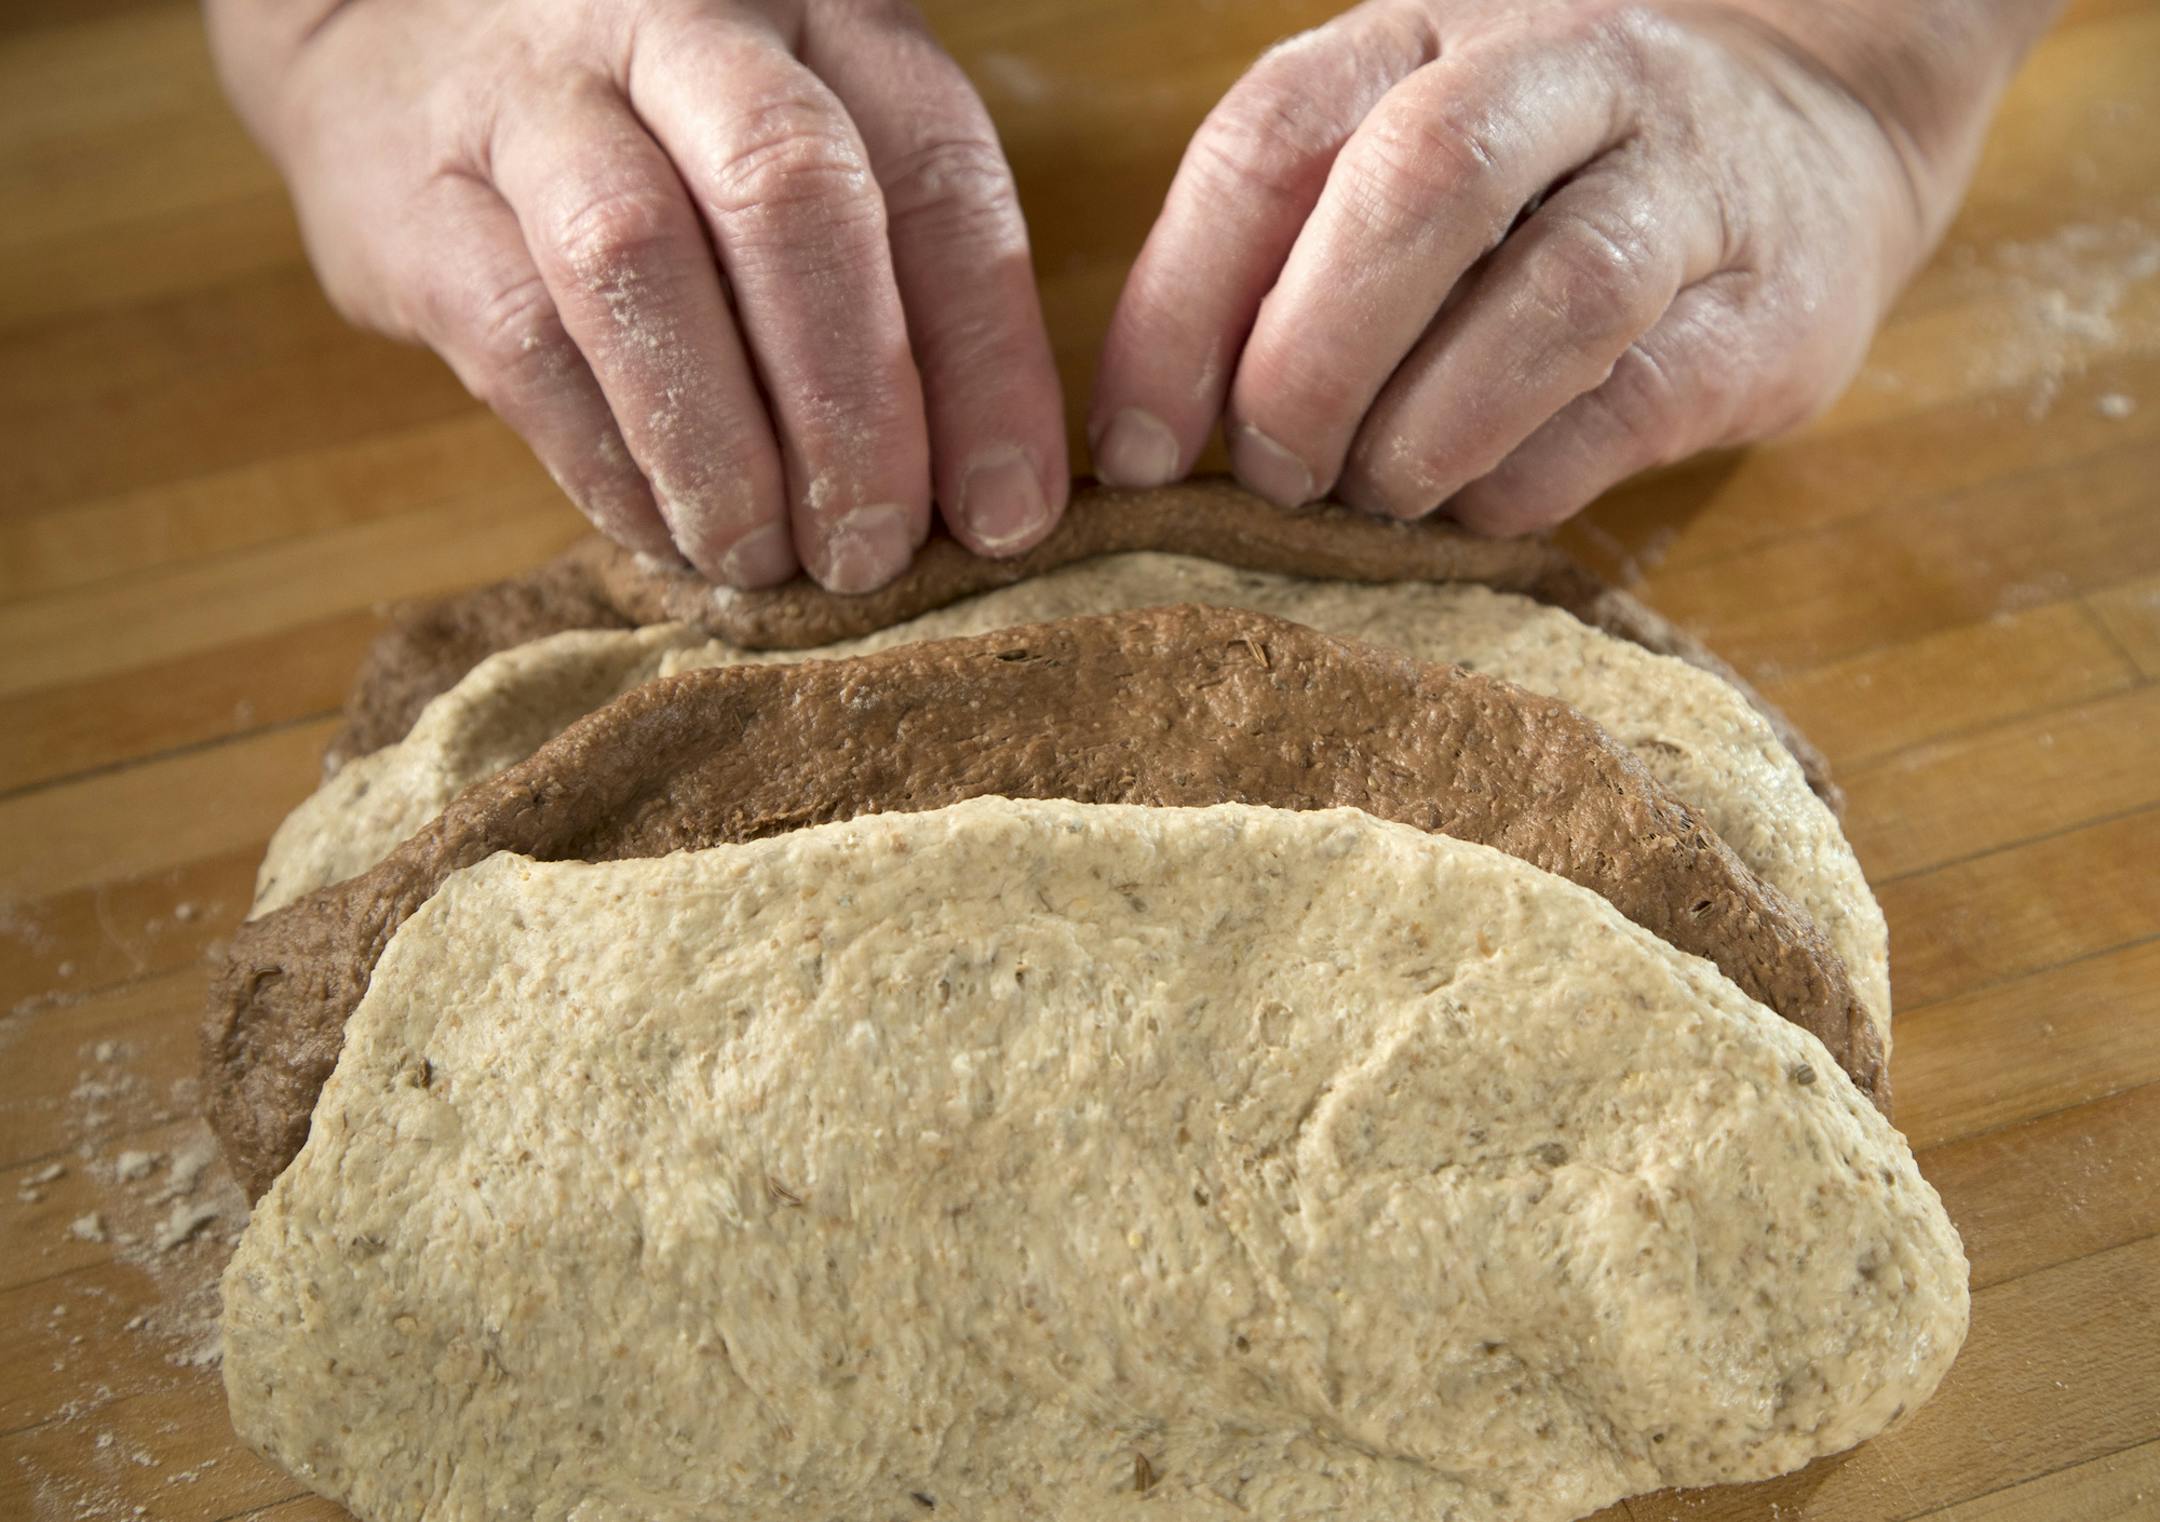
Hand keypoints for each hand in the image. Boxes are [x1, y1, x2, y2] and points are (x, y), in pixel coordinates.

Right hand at [207, 0, 1067, 589]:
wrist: (396, 37)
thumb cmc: (662, 129)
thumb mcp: (802, 145)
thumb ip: (891, 279)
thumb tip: (975, 499)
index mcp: (825, 16)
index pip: (937, 176)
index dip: (986, 361)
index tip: (1008, 514)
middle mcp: (687, 26)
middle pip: (794, 196)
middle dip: (851, 402)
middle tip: (872, 553)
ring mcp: (540, 100)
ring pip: (638, 260)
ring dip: (717, 446)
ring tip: (761, 560)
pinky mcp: (421, 196)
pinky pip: (523, 338)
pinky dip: (607, 464)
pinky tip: (664, 535)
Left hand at [1091, 0, 2056, 533]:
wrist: (1819, 131)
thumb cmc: (1547, 180)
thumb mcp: (1406, 164)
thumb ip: (1287, 259)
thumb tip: (1156, 440)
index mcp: (1426, 31)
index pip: (1273, 136)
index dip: (1181, 304)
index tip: (1135, 452)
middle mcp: (1565, 71)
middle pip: (1417, 185)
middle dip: (1311, 360)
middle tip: (1273, 476)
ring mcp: (1687, 180)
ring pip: (1552, 296)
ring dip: (1428, 429)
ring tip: (1378, 496)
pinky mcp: (1773, 307)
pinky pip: (1635, 401)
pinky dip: (1526, 476)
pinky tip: (1479, 501)